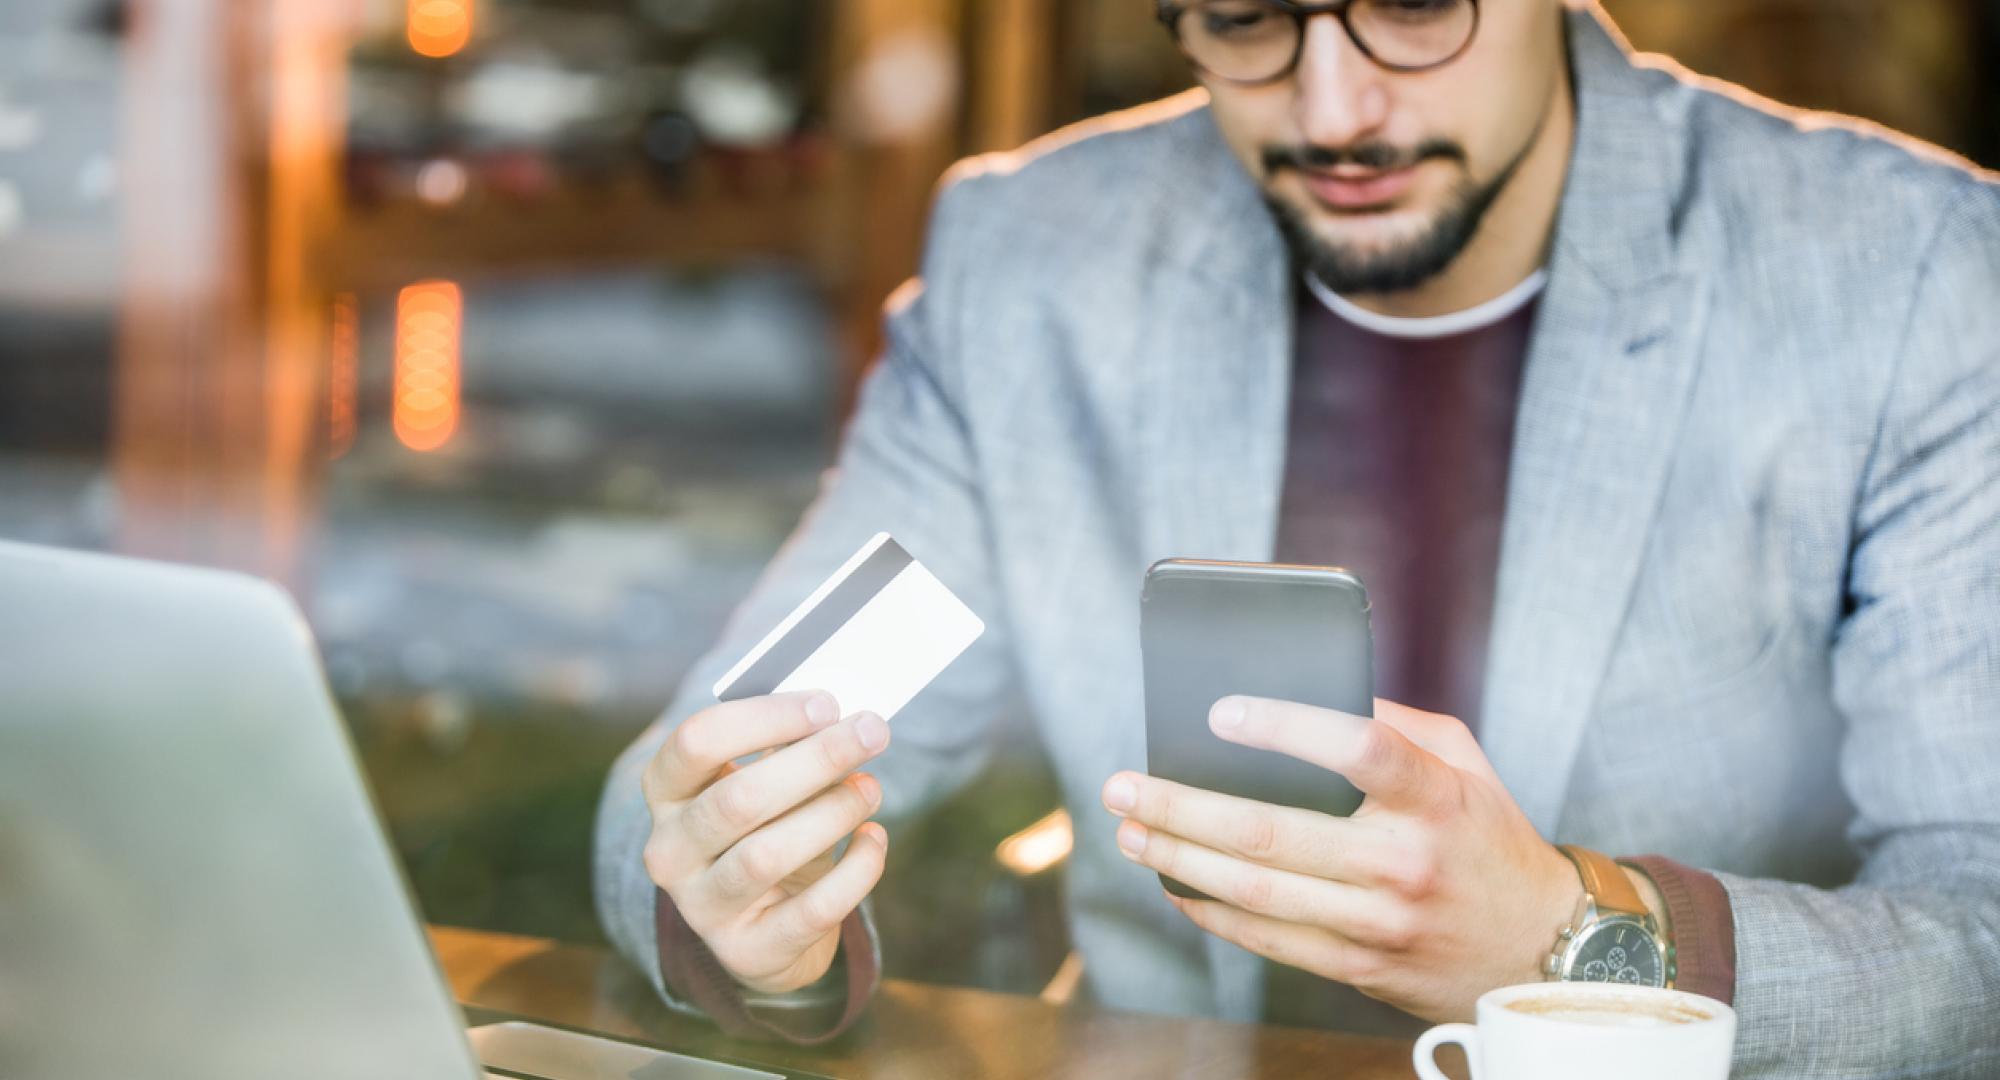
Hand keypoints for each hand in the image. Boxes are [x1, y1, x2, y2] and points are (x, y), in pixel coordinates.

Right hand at [641, 690, 890, 993]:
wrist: (763, 929)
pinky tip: (875, 838)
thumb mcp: (765, 783)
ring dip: (832, 813)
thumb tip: (846, 719)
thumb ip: (790, 747)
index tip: (827, 704)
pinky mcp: (746, 951)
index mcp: (665, 791)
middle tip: (873, 733)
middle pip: (739, 798)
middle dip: (816, 760)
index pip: (697, 742)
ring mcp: (701, 906)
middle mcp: (670, 850)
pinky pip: (811, 910)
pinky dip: (855, 871)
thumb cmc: (769, 828)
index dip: (765, 717)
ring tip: (870, 789)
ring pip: (768, 855)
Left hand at [1100, 696, 1579, 1021]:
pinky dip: (1211, 910)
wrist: (1540, 952)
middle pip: (1274, 832)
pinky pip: (1267, 938)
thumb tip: (1311, 693)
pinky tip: (1174, 882)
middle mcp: (1404, 861)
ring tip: (1130, 829)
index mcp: (1434, 798)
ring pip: (1257, 891)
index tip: (1221, 711)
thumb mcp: (1464, 764)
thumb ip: (1394, 724)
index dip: (1285, 727)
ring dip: (1179, 858)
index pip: (1359, 749)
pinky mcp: (1358, 964)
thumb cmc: (1488, 840)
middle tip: (1125, 783)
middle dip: (1183, 806)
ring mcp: (1378, 921)